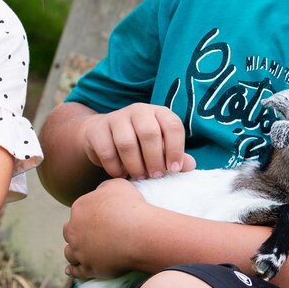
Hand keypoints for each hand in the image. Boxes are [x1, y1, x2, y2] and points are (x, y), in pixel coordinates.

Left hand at [62, 179, 151, 278]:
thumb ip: (104, 188)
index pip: (77, 212)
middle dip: (76, 233)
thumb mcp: (117, 185)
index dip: (86, 216)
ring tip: (80, 254)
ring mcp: (80, 251)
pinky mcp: (88, 268)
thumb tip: (100, 192)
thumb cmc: (131, 208)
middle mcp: (74, 230)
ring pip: (70, 253)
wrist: (139, 233)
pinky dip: (74, 271)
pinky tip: (72, 270)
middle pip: (69, 232)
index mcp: (79, 208)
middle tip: (87, 236)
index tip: (95, 220)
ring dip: (74, 252)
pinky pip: (77, 271)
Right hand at [79, 103, 195, 180]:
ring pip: (127, 143)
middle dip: (154, 160)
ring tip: (139, 177)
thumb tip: (191, 165)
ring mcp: (117, 117)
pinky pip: (107, 151)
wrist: (101, 135)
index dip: (176, 149)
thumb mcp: (159, 148)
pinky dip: (115, 167)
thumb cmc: (139, 145)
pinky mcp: (98, 129)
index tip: (173, 169)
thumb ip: (174, 156)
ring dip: (135, 165)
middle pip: (149, 134)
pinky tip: (121, 174)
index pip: (172, 126)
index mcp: (159, 113)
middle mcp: (139, 110)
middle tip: (156, 176)